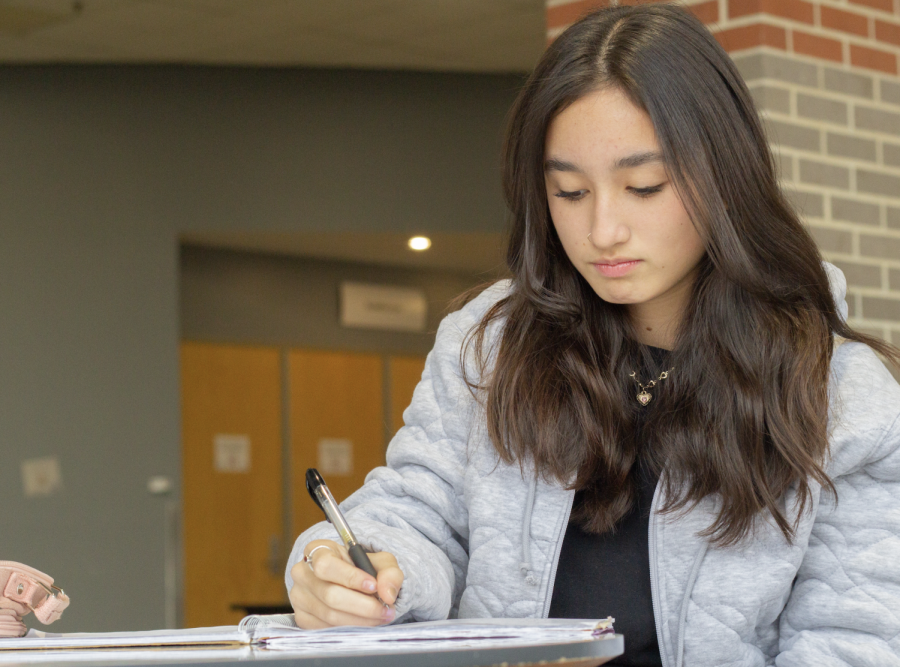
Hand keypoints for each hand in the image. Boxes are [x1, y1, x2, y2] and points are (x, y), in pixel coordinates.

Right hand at [289, 539, 404, 628]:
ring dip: (360, 619)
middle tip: (385, 609)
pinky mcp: (302, 618)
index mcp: (317, 551)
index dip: (350, 577)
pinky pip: (326, 628)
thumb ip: (388, 572)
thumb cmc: (361, 568)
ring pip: (330, 615)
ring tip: (380, 616)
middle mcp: (302, 573)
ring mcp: (299, 597)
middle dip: (363, 605)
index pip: (327, 565)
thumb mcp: (379, 561)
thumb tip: (388, 594)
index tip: (373, 586)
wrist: (349, 582)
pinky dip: (350, 627)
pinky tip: (365, 621)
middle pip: (330, 595)